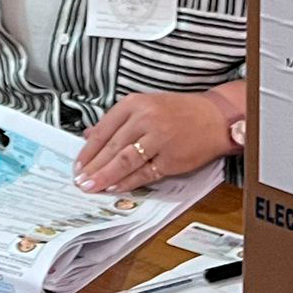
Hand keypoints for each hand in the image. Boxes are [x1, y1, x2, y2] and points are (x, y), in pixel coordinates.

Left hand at [73, 92, 231, 193]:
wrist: (214, 117)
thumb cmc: (179, 111)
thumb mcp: (145, 105)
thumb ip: (117, 120)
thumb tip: (90, 135)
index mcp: (135, 104)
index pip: (104, 130)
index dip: (88, 150)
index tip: (77, 164)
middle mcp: (145, 119)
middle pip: (112, 147)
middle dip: (93, 167)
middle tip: (80, 180)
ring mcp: (158, 139)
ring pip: (125, 161)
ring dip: (106, 176)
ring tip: (92, 186)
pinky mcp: (171, 158)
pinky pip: (144, 173)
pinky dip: (128, 182)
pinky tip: (115, 188)